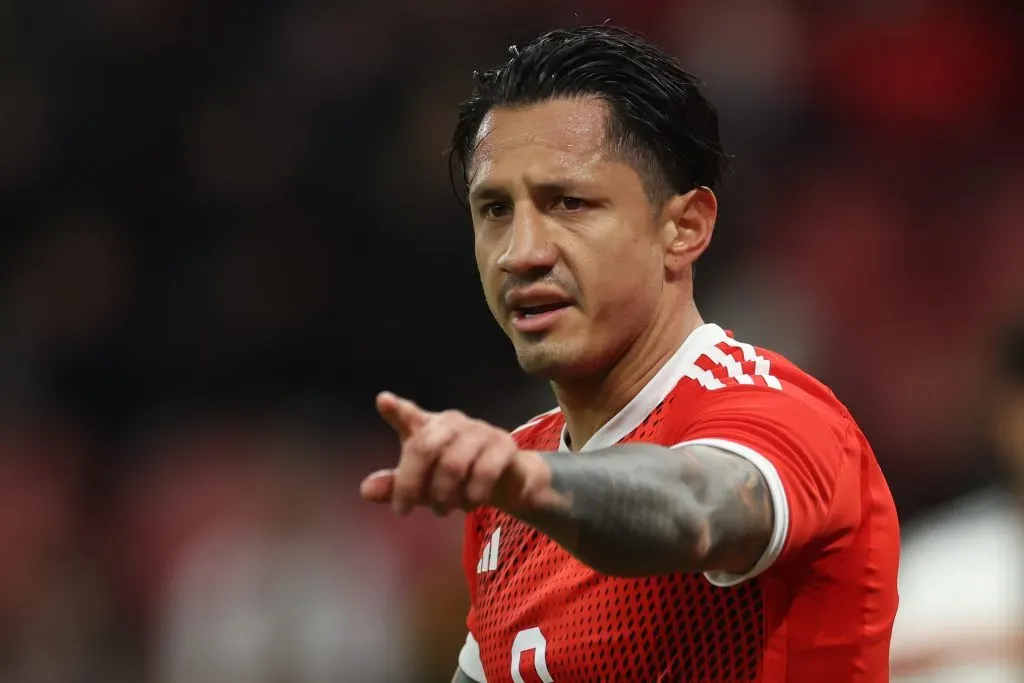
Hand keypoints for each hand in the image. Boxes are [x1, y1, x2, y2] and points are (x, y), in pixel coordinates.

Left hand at [360, 392, 546, 515]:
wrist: (506, 480)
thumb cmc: (455, 478)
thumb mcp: (422, 485)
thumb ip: (395, 486)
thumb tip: (365, 491)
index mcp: (428, 427)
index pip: (409, 415)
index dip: (397, 410)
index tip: (383, 401)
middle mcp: (452, 423)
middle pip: (424, 447)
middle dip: (410, 483)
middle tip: (402, 511)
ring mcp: (479, 431)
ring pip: (452, 464)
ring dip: (443, 495)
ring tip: (442, 511)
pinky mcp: (504, 445)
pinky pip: (484, 472)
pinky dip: (472, 496)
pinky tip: (470, 506)